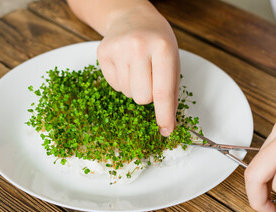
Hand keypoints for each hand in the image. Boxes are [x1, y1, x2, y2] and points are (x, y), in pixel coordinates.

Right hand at [97, 4, 178, 135]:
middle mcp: (138, 47)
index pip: (163, 91)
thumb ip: (171, 92)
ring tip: (137, 67)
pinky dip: (122, 82)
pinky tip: (126, 65)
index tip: (166, 131)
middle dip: (148, 96)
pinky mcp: (103, 53)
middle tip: (150, 77)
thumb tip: (168, 126)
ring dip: (134, 87)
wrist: (132, 17)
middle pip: (142, 97)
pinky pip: (114, 86)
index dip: (164, 115)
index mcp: (162, 48)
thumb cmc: (157, 41)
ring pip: (127, 94)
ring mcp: (118, 49)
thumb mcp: (172, 60)